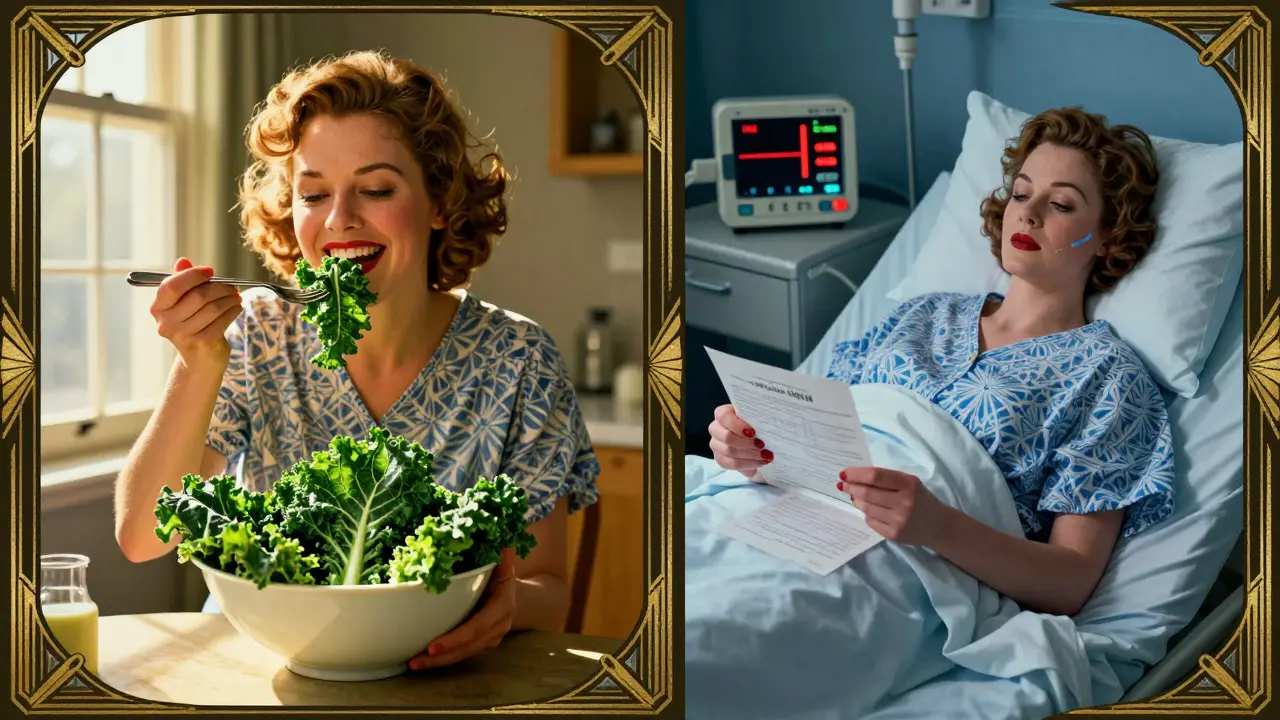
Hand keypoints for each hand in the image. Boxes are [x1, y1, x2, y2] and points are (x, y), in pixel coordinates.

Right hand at [150, 258, 241, 368]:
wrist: (199, 360)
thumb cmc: (193, 325)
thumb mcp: (184, 303)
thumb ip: (183, 282)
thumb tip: (183, 261)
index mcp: (158, 308)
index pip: (172, 286)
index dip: (193, 275)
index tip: (210, 272)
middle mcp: (166, 323)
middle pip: (197, 296)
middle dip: (219, 288)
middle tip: (231, 287)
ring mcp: (182, 335)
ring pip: (212, 307)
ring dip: (229, 299)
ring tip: (236, 297)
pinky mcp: (201, 343)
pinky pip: (222, 320)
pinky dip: (233, 311)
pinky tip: (236, 308)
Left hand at [409, 548, 517, 669]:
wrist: (511, 589)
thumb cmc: (500, 572)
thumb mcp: (502, 564)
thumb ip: (502, 558)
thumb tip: (505, 547)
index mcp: (502, 607)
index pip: (477, 627)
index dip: (455, 638)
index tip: (433, 646)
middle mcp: (499, 626)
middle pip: (468, 646)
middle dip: (442, 656)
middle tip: (415, 660)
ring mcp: (492, 637)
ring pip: (464, 654)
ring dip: (439, 661)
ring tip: (414, 663)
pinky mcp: (482, 643)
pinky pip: (463, 653)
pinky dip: (444, 657)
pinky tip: (424, 659)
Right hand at [708, 404, 771, 481]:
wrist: (758, 443)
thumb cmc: (757, 427)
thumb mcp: (757, 420)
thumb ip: (756, 420)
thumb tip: (764, 426)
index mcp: (723, 414)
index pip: (724, 417)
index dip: (738, 426)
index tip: (753, 433)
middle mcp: (716, 428)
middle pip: (726, 437)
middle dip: (747, 443)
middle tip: (762, 446)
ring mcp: (715, 444)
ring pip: (728, 451)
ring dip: (749, 454)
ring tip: (765, 455)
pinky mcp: (719, 458)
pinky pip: (729, 463)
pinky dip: (747, 464)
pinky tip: (759, 462)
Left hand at [837, 467, 950, 546]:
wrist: (938, 525)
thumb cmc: (920, 498)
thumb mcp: (909, 483)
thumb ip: (886, 479)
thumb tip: (854, 479)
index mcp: (909, 484)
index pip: (876, 477)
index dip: (856, 474)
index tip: (844, 473)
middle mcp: (904, 502)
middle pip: (868, 493)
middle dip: (851, 487)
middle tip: (843, 485)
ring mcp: (899, 520)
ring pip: (867, 508)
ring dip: (857, 501)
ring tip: (856, 497)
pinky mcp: (894, 535)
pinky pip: (871, 521)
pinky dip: (867, 514)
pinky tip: (870, 510)